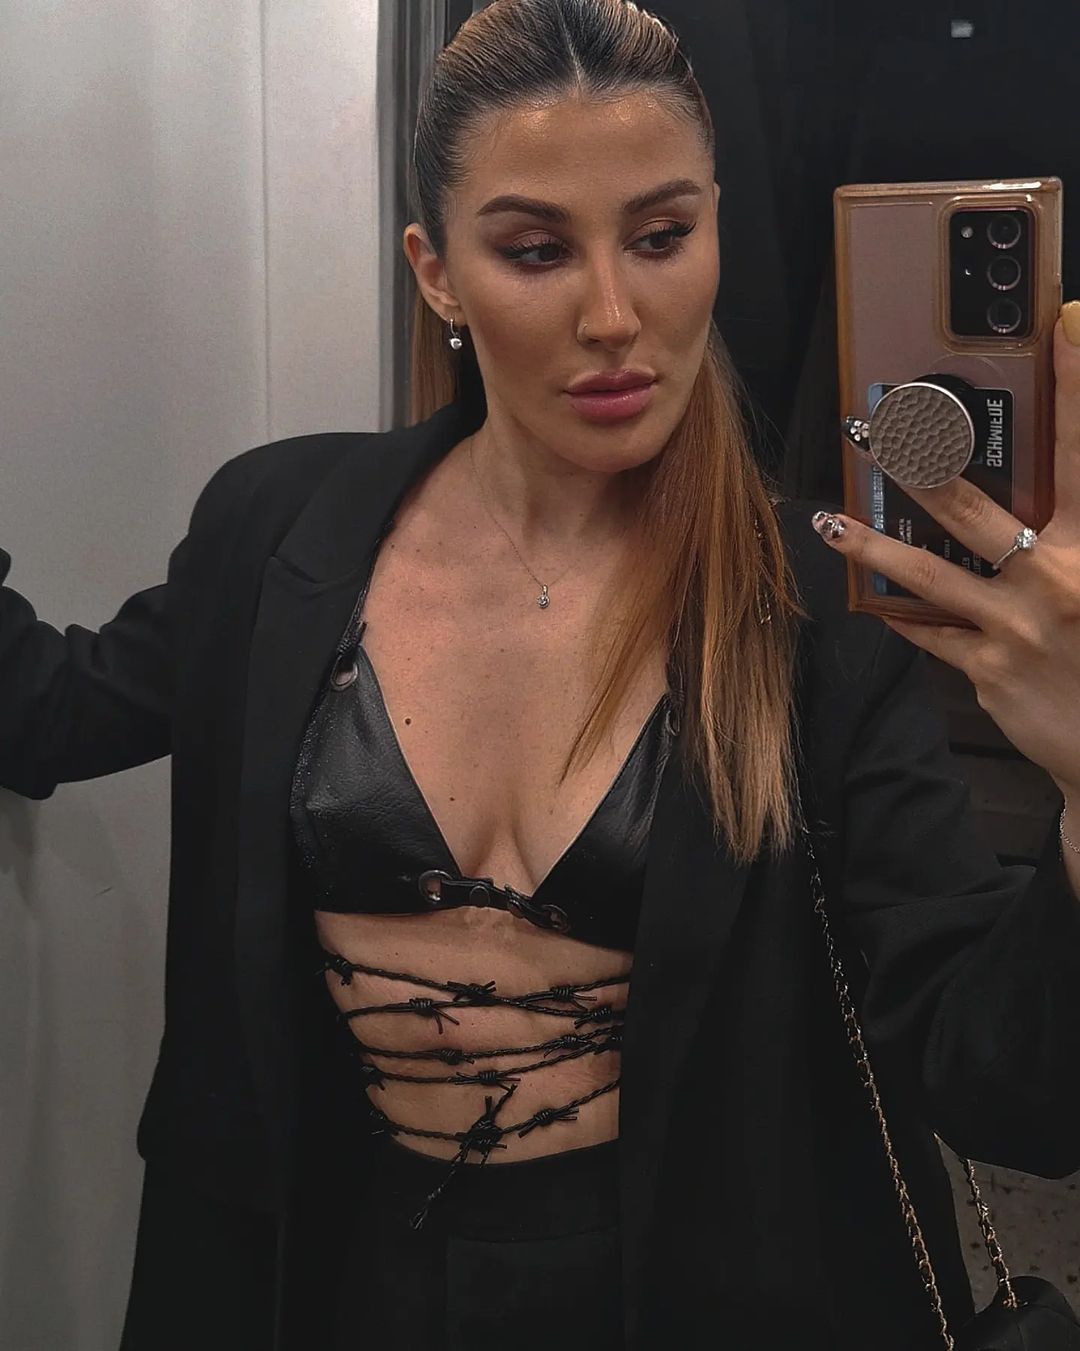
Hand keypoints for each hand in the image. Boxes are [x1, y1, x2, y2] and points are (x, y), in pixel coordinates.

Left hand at [812, 305, 1079, 799]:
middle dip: (918, 462)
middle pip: (971, 507)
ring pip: (928, 575)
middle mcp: (1053, 579)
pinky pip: (933, 635)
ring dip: (874, 544)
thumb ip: (1078, 534)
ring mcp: (1013, 627)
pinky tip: (872, 602)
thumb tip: (1044, 504)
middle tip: (875, 426)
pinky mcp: (986, 670)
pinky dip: (906, 616)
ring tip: (830, 519)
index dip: (1076, 390)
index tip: (1064, 328)